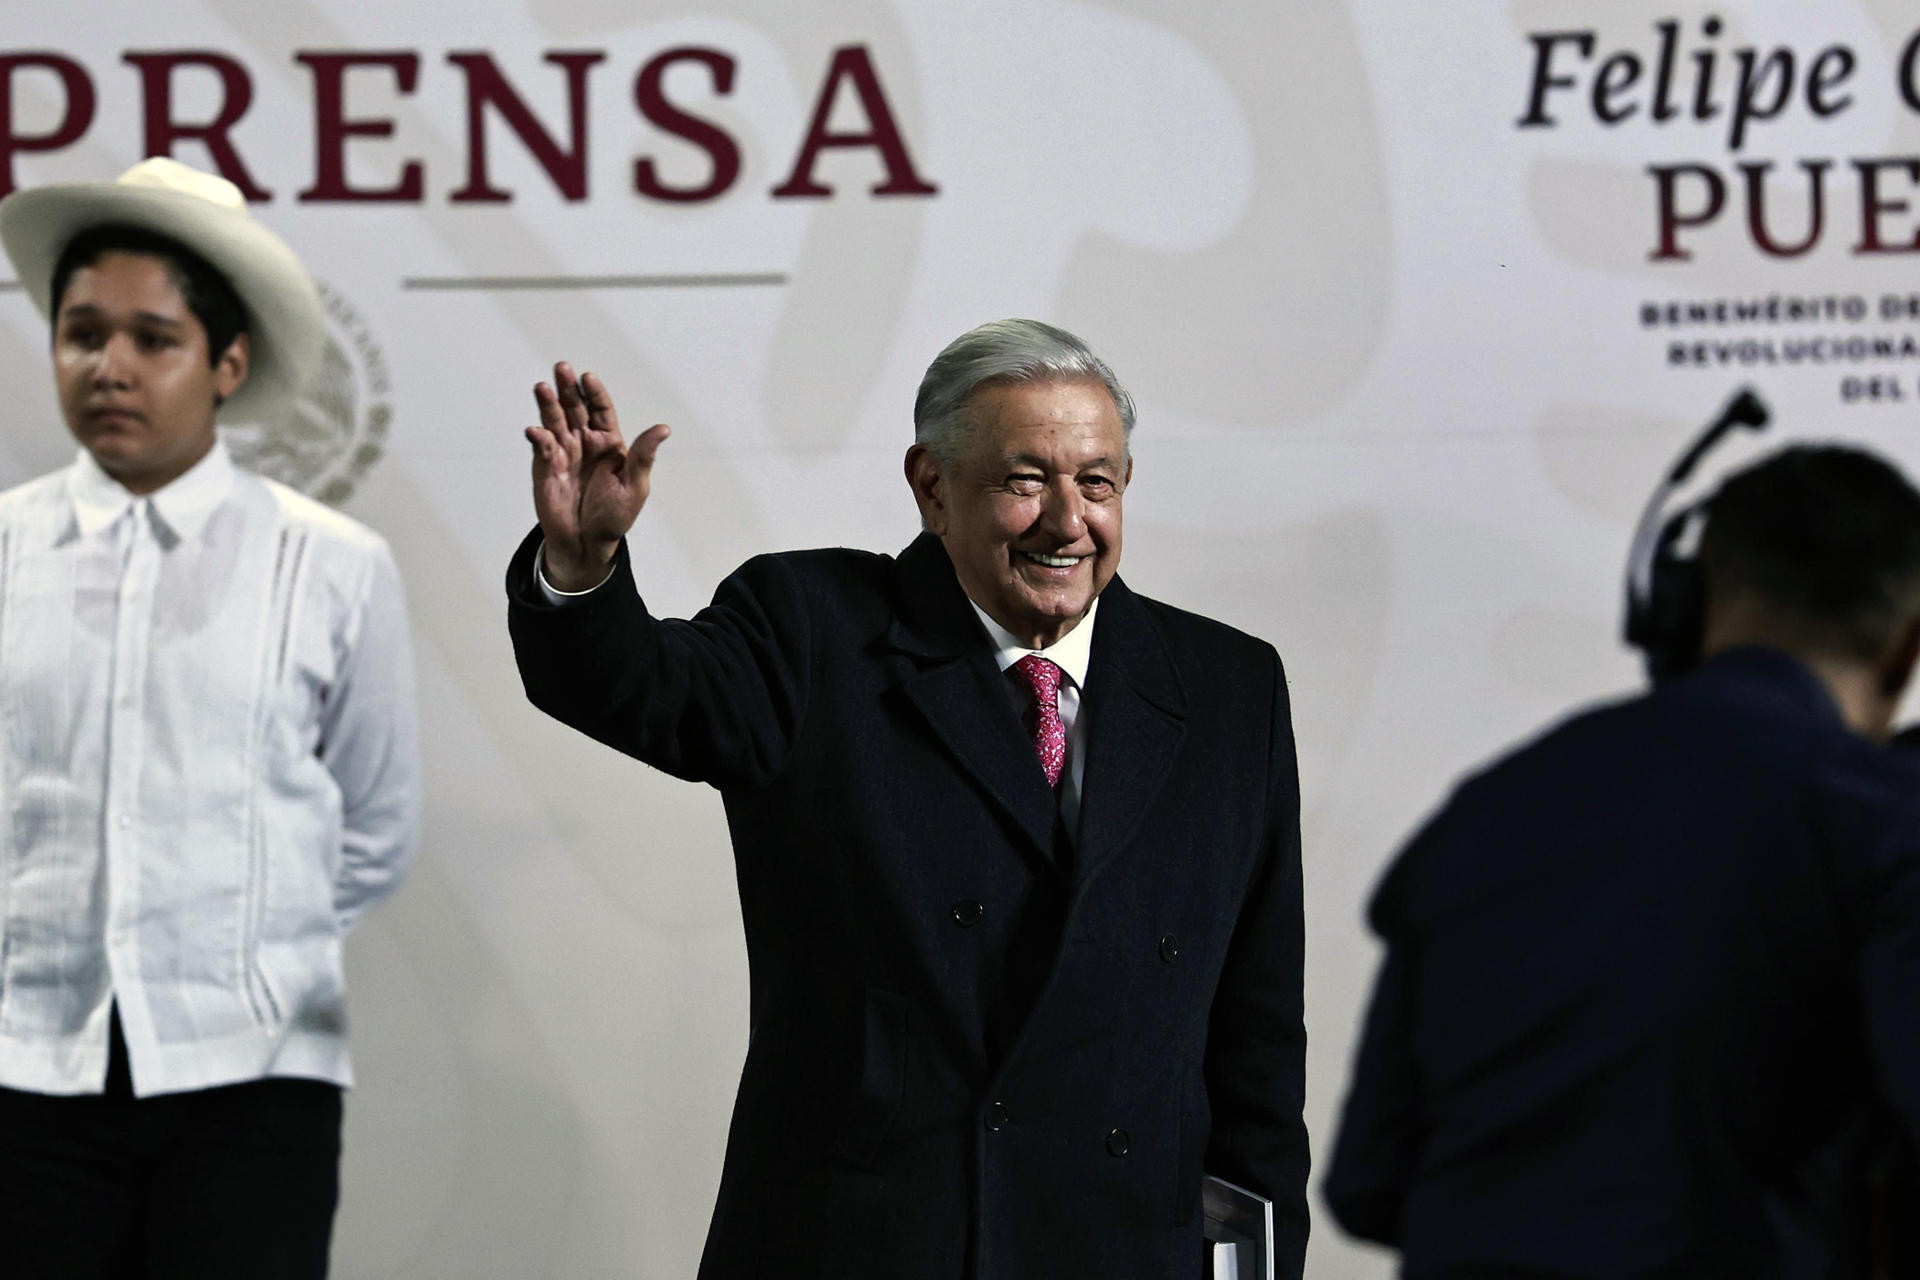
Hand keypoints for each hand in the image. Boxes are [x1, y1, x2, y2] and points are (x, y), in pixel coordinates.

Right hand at [525, 362, 669, 590]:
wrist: (588, 543)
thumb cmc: (614, 516)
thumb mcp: (635, 486)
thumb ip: (644, 455)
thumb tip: (663, 429)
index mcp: (609, 443)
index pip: (601, 410)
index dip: (594, 393)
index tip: (588, 377)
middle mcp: (584, 443)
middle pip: (574, 408)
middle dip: (567, 388)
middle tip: (562, 368)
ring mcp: (563, 453)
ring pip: (554, 421)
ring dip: (548, 404)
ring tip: (542, 387)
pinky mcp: (545, 467)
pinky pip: (541, 447)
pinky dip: (538, 437)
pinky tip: (536, 430)